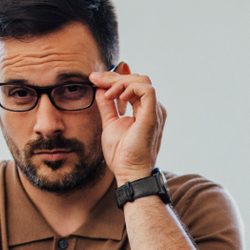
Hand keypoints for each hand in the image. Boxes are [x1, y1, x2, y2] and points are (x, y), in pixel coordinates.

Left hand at [91, 67, 165, 183]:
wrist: (129, 172)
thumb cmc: (122, 154)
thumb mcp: (110, 123)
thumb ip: (107, 105)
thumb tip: (100, 88)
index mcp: (144, 110)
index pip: (132, 84)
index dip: (114, 78)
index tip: (94, 79)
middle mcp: (152, 109)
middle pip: (137, 79)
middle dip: (114, 77)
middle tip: (95, 79)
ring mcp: (155, 112)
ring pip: (142, 80)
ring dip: (120, 81)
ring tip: (106, 92)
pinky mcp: (153, 115)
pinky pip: (146, 90)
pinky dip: (130, 87)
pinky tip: (117, 96)